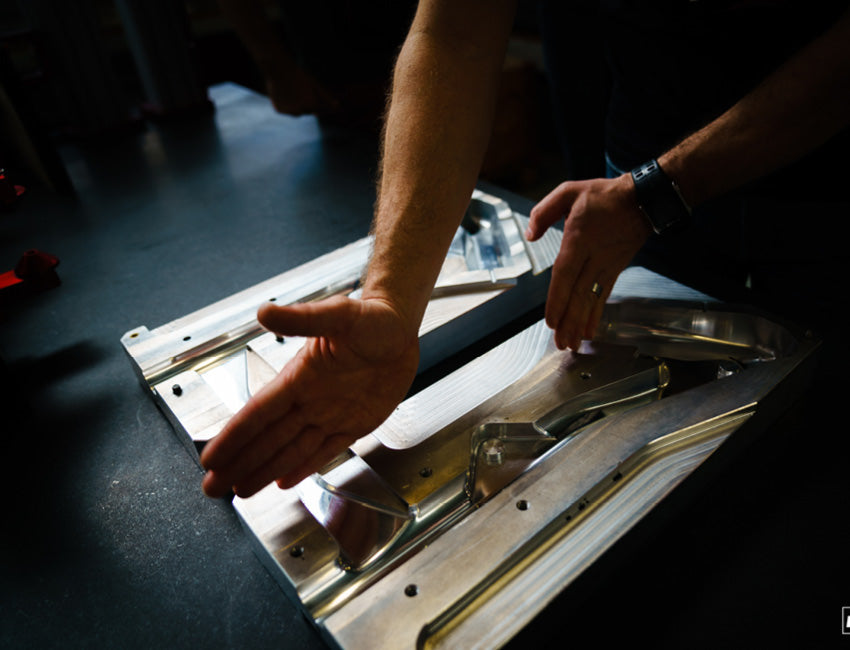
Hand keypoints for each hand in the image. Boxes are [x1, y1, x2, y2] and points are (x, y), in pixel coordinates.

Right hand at [200, 295, 418, 497]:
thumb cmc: (370, 316)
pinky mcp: (355, 423)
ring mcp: (330, 414)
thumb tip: (265, 313)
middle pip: (267, 439)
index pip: (257, 414)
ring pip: (290, 450)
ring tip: (239, 489)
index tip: (211, 458)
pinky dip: (303, 467)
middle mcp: (309, 400)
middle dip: (239, 464)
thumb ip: (301, 318)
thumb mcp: (337, 314)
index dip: (234, 438)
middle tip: (212, 488)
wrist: (399, 324)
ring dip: (264, 470)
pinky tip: (282, 480)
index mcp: (299, 377)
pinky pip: (324, 450)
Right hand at [264, 60, 339, 116]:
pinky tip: (284, 94)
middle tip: (301, 89)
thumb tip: (337, 106)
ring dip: (297, 106)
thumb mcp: (314, 84)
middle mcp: (300, 111)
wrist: (278, 68)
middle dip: (307, 103)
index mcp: (311, 105)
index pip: (320, 109)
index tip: (314, 95)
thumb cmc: (299, 74)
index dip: (319, 102)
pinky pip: (287, 110)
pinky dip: (287, 105)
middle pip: (308, 111)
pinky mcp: (279, 111)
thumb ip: (325, 97)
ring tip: (293, 91)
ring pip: (297, 112)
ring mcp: (288, 112)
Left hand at [525, 174, 651, 349]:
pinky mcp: (615, 269)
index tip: (551, 320)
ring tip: (572, 344)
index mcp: (579, 239)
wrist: (643, 199)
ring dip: (581, 324)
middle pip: (579, 294)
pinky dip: (596, 314)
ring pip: (591, 299)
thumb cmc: (603, 195)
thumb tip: (530, 235)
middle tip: (561, 343)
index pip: (565, 274)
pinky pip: (604, 296)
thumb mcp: (568, 192)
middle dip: (569, 321)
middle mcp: (594, 256)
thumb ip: (543, 211)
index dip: (558, 300)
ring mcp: (607, 265)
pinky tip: (590, 330)